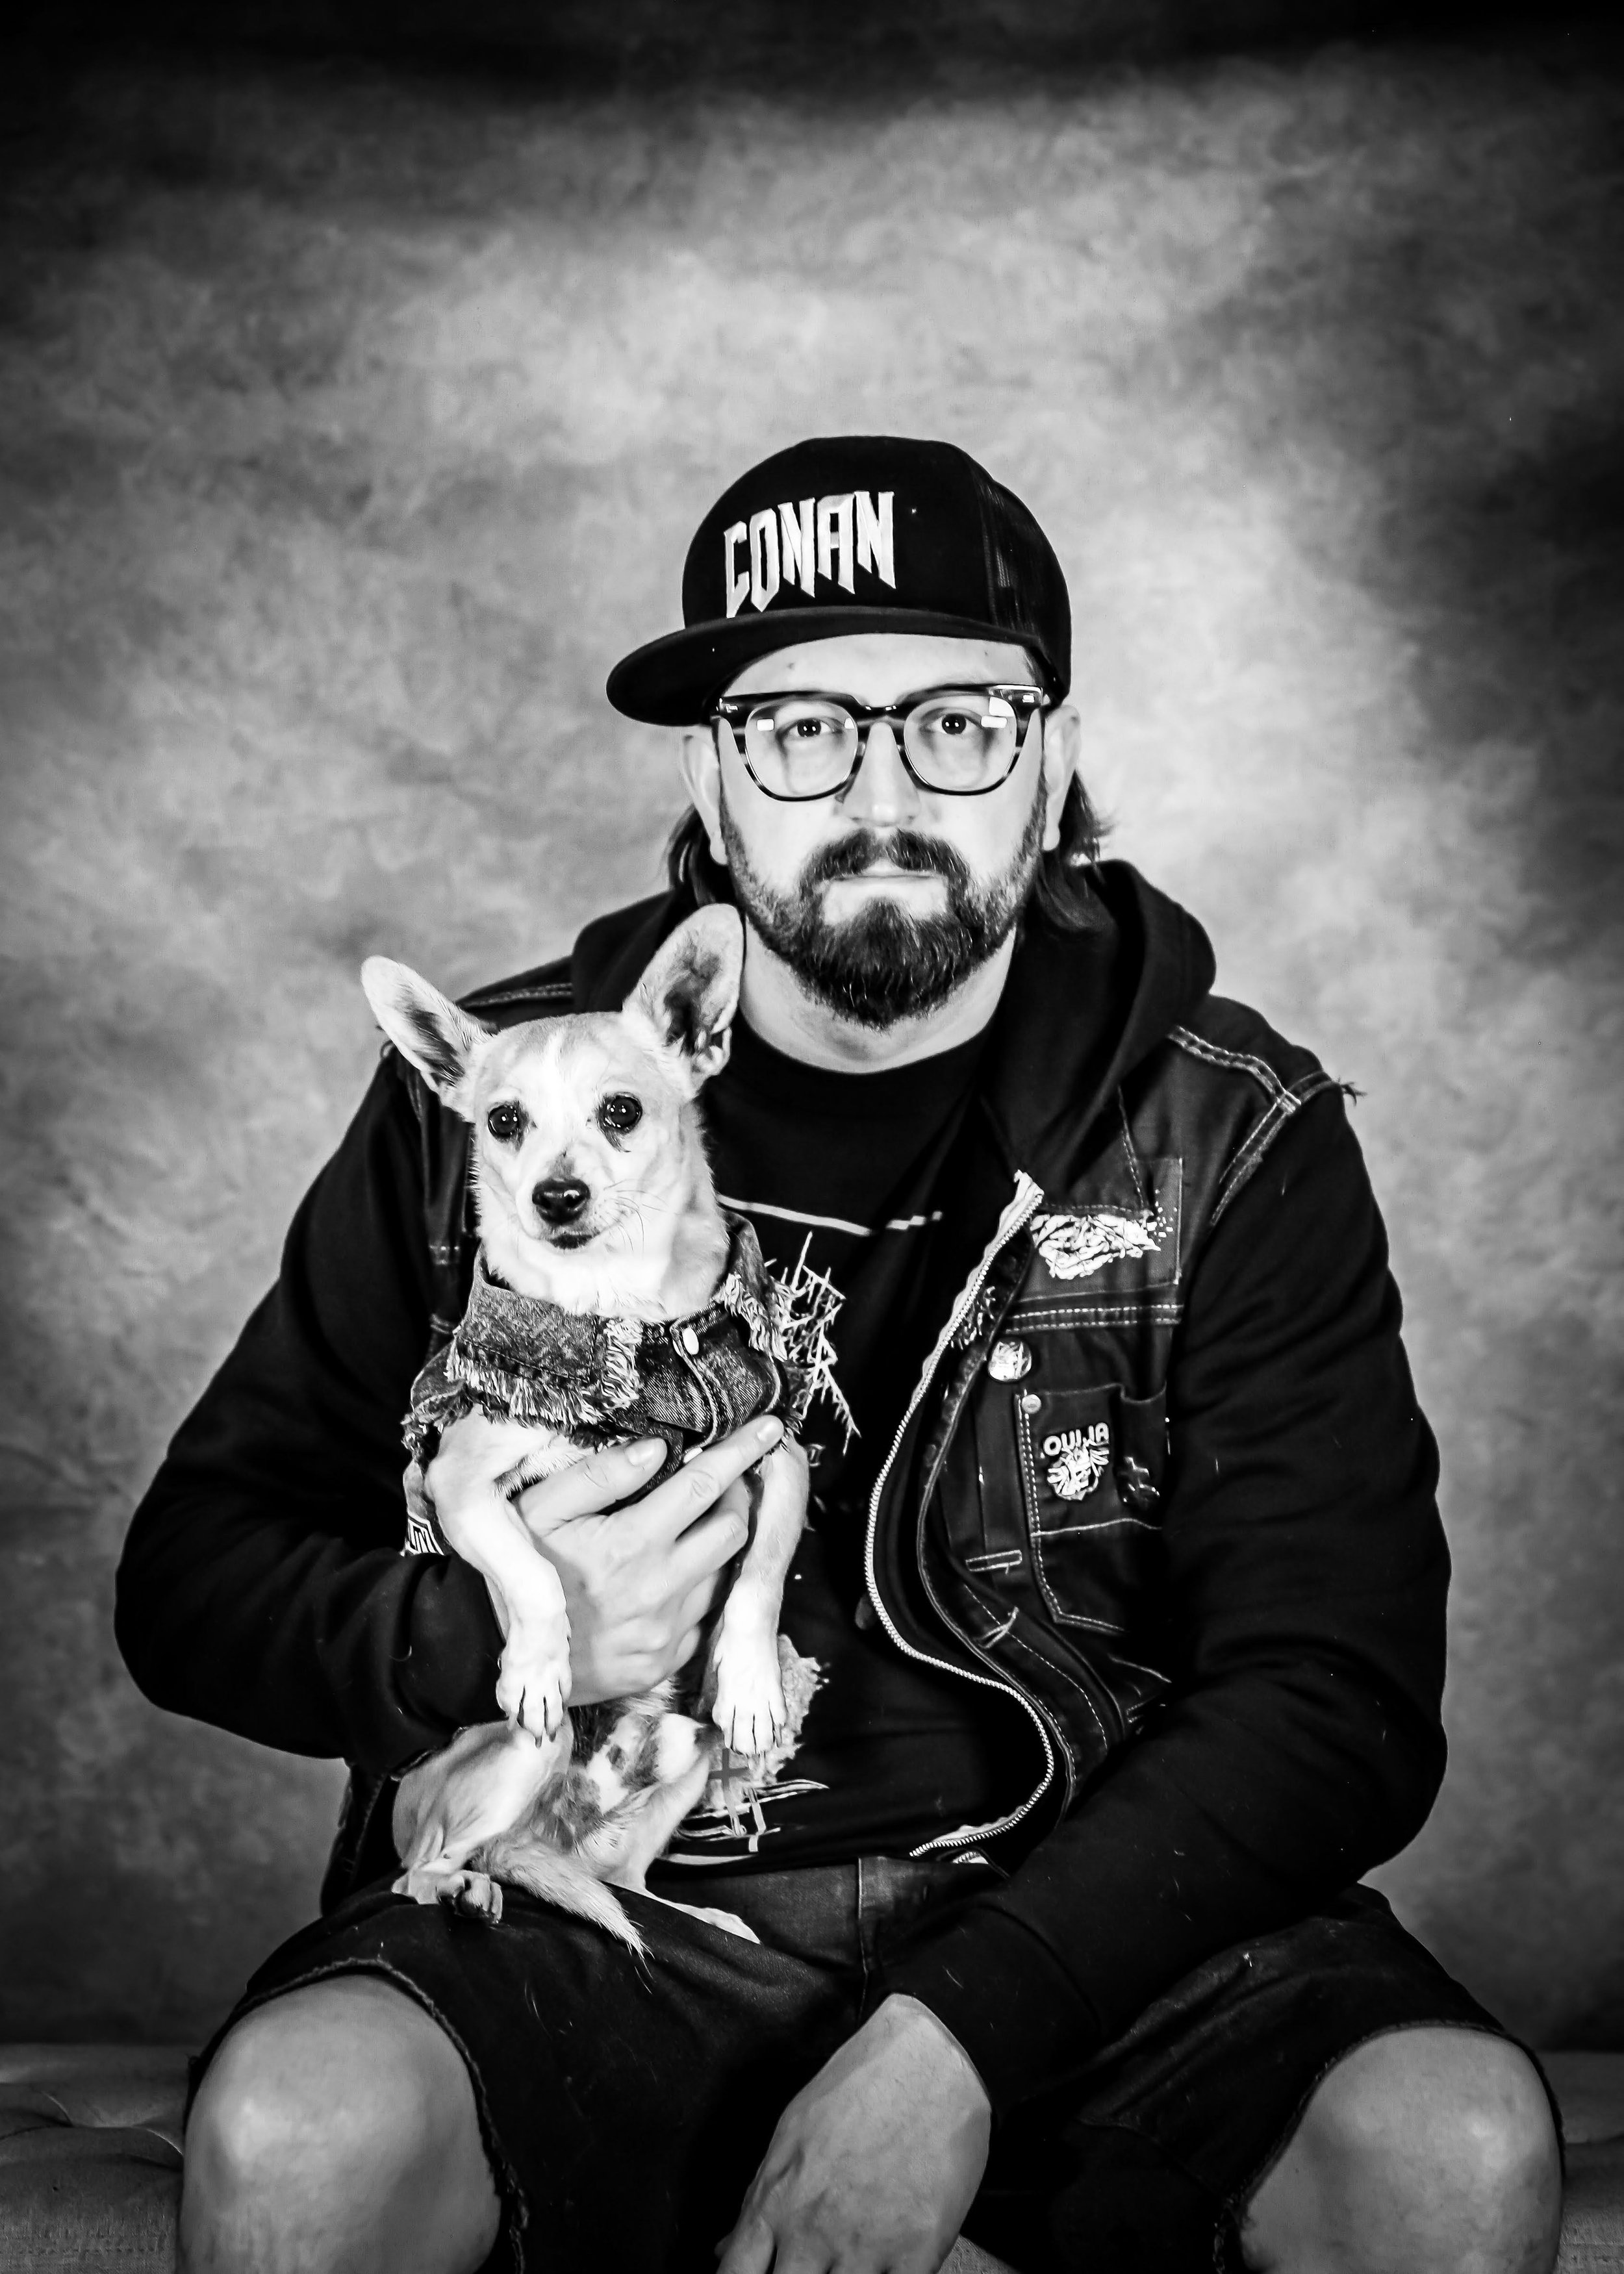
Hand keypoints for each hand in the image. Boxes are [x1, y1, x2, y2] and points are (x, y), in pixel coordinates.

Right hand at [515, 1417, 788, 1705]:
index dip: (743, 1451)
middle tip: (715, 1484)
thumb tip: (658, 1447)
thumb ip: (600, 1475)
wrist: (500, 1653)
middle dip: (734, 1498)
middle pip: (733, 1529)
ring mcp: (666, 1632)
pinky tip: (666, 1579)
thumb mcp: (540, 1510)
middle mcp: (658, 1591)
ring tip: (686, 1530)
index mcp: (629, 1545)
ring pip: (725, 1572)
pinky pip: (705, 1614)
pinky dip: (698, 1588)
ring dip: (715, 1544)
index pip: (706, 1485)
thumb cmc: (519, 1571)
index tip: (773, 1428)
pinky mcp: (666, 1661)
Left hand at [717, 1995, 991, 2273]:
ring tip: (843, 2264)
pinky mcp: (917, 2253)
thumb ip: (758, 2197)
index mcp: (776, 2201)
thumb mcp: (792, 2132)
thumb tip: (725, 2247)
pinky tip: (881, 2268)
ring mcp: (865, 2247)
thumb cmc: (862, 2085)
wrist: (931, 2058)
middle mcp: (814, 2231)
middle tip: (803, 2266)